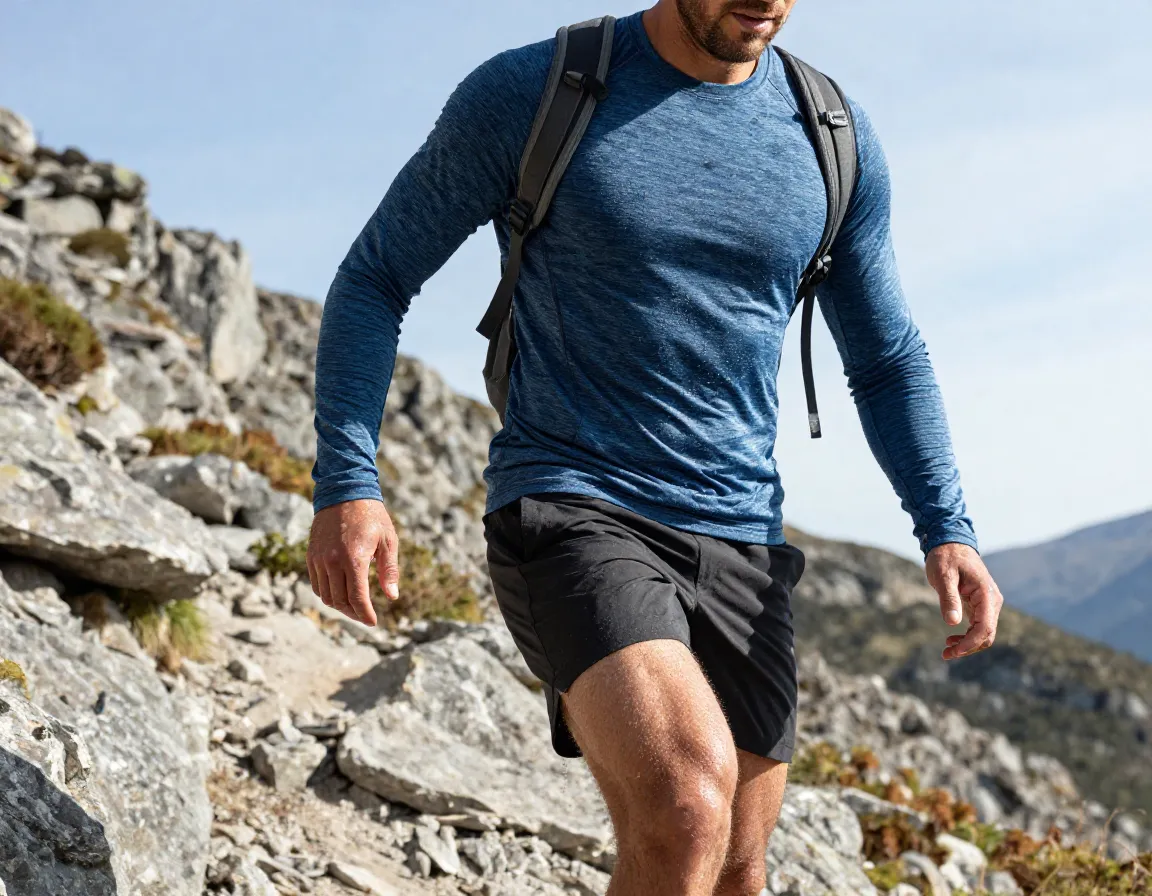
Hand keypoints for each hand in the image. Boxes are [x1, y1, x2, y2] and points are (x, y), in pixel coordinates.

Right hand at [306, 499, 399, 625]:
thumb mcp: (388, 541)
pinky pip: (316, 584)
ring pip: (326, 596)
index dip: (366, 614)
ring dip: (340, 606)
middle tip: (365, 616)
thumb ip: (389, 570)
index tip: (373, 622)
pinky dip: (327, 594)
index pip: (357, 598)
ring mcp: (319, 559)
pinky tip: (340, 593)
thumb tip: (392, 597)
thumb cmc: (372, 516)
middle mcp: (333, 561)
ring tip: (353, 607)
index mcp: (354, 558)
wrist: (344, 492)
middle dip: (354, 614)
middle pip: (340, 601)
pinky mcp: (311, 555)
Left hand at [925, 543, 1003, 660]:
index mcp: (986, 594)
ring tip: (947, 650)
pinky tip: (952, 639)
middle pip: (987, 634)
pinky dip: (967, 636)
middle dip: (968, 647)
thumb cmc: (946, 557)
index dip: (970, 643)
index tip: (953, 651)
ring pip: (984, 632)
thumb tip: (953, 622)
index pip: (984, 627)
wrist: (950, 543)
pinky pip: (978, 625)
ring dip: (968, 644)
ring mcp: (987, 603)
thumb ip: (949, 598)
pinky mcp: (980, 604)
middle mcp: (991, 601)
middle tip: (946, 654)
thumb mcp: (943, 575)